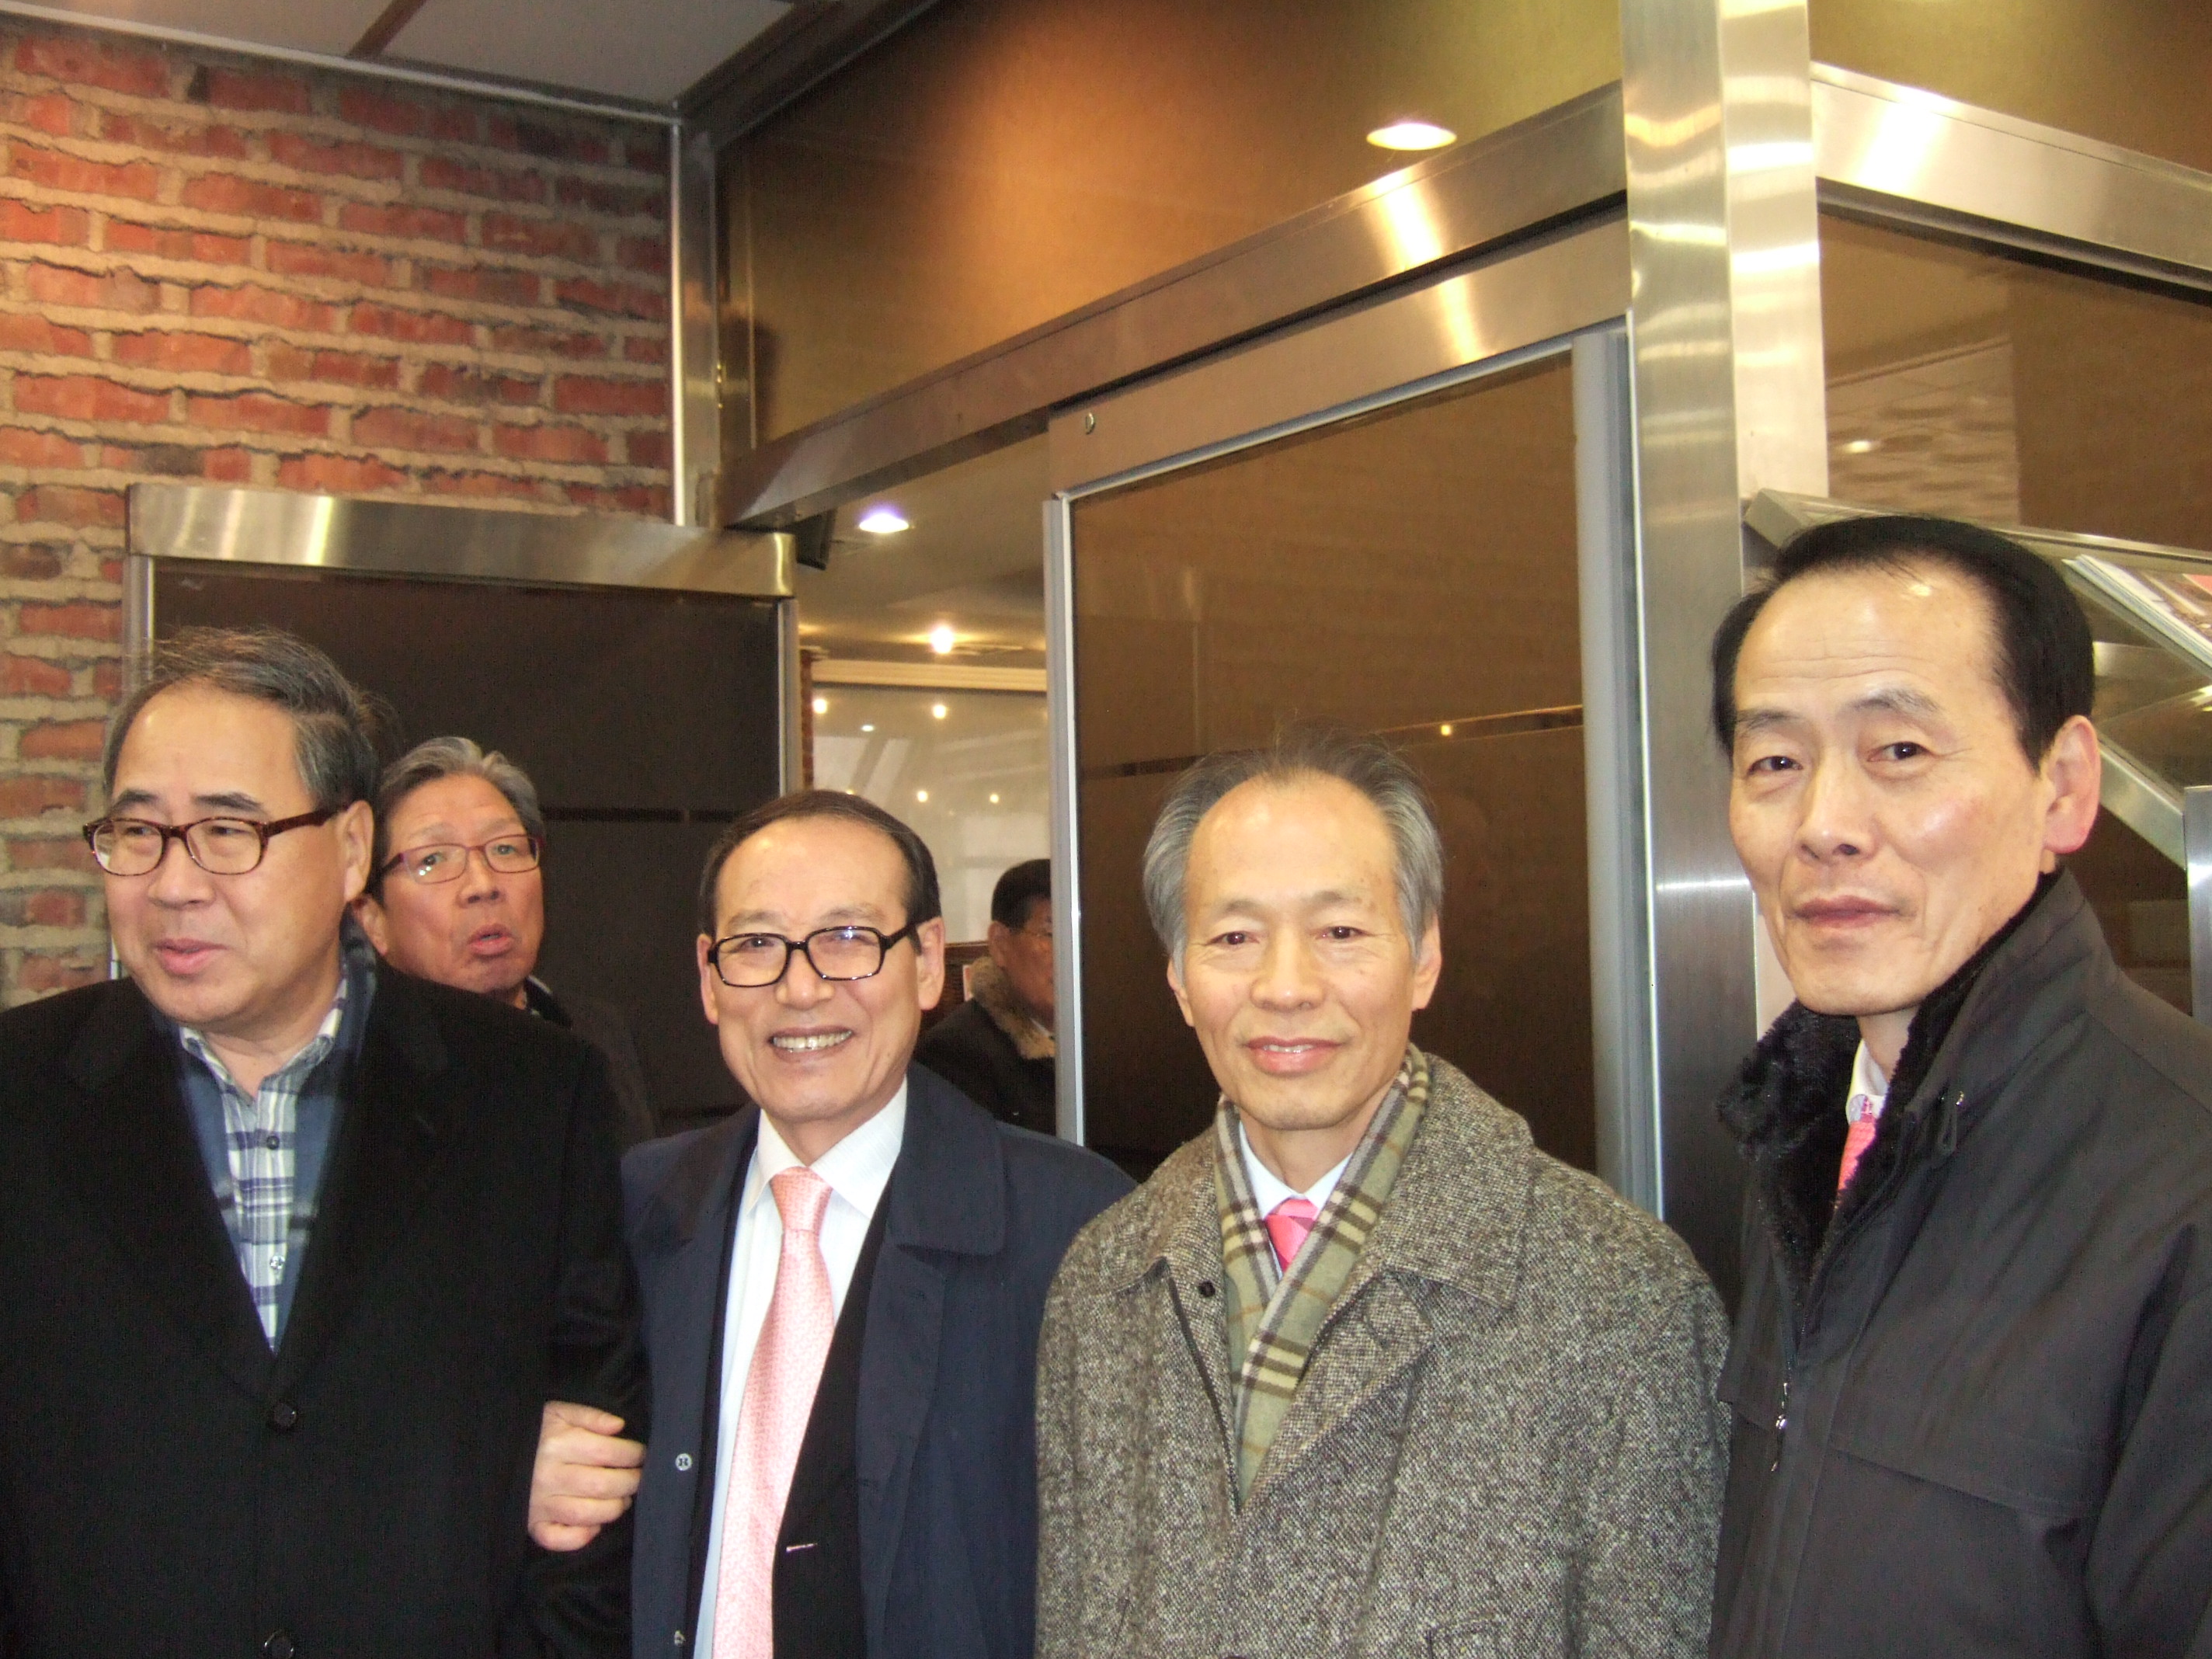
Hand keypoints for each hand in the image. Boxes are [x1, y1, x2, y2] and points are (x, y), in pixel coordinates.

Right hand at [529, 1400, 645, 1550]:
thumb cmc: (534, 1430)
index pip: (606, 1452)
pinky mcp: (531, 1524)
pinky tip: (594, 1526)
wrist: (493, 1451)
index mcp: (558, 1443)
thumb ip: (591, 1416)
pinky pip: (557, 1539)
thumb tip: (619, 1427)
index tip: (642, 1455)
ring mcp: (539, 1504)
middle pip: (601, 1485)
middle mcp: (549, 1476)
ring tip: (624, 1499)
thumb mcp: (559, 1411)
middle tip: (639, 1478)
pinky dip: (580, 1537)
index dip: (632, 1455)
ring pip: (585, 1514)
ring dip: (613, 1509)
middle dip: (630, 1482)